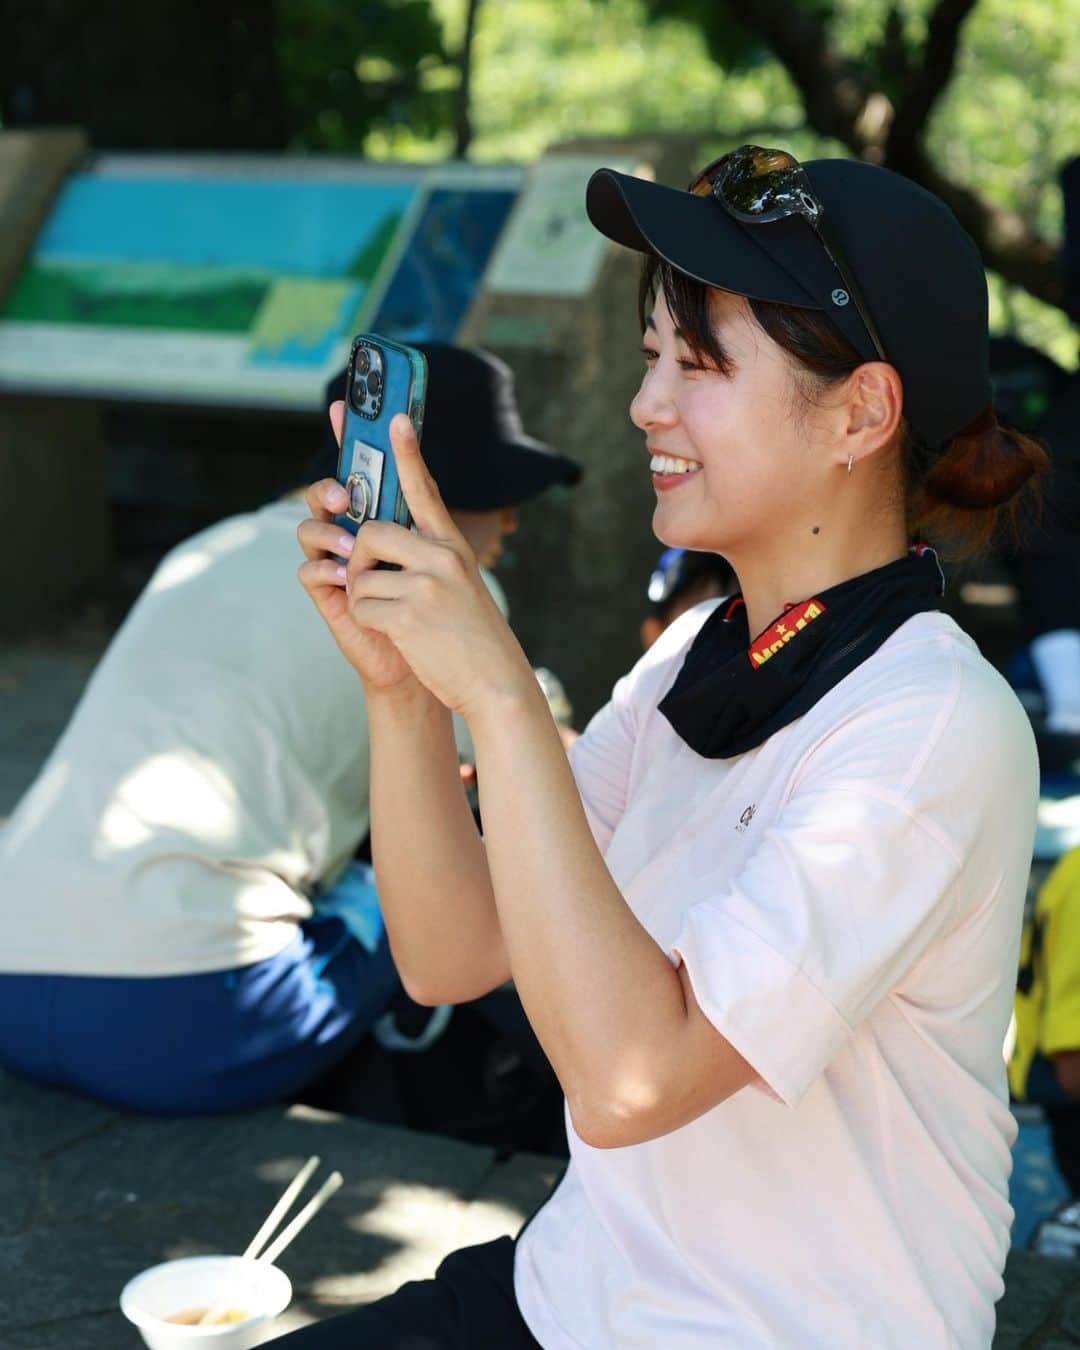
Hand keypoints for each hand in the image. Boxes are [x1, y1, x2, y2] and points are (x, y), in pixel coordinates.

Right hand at [297, 402, 416, 692]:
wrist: (425, 656)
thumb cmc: (432, 605)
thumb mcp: (436, 553)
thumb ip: (423, 513)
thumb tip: (421, 467)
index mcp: (378, 517)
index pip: (358, 470)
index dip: (349, 437)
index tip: (343, 406)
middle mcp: (351, 534)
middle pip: (323, 494)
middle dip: (329, 488)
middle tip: (346, 496)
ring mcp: (335, 562)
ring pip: (309, 529)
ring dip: (329, 533)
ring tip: (354, 549)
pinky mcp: (328, 595)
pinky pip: (309, 570)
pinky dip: (325, 569)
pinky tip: (345, 578)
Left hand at [341, 413, 535, 716]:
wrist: (497, 683)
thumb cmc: (473, 639)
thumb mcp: (462, 587)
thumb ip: (430, 559)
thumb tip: (381, 541)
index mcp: (452, 546)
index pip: (425, 488)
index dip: (407, 451)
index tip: (394, 417)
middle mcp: (441, 557)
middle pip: (369, 533)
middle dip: (358, 559)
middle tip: (371, 583)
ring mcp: (426, 585)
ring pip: (359, 575)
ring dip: (363, 599)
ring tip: (396, 619)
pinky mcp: (409, 615)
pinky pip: (360, 606)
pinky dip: (368, 623)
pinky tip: (397, 635)